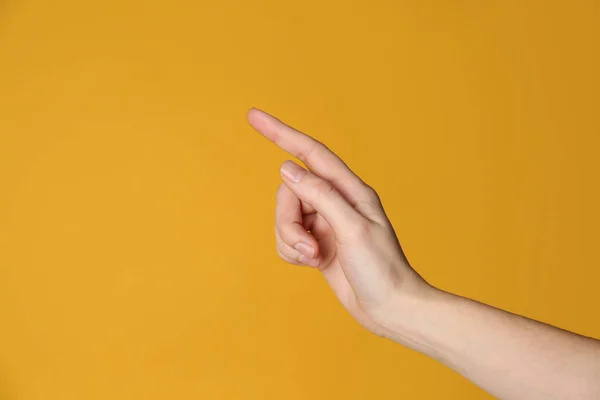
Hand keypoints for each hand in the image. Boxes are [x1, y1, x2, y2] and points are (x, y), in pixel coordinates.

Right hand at [247, 108, 431, 336]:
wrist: (388, 308)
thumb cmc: (381, 269)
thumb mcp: (352, 229)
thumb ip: (320, 196)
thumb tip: (287, 170)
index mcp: (350, 190)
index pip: (309, 153)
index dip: (281, 133)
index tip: (254, 116)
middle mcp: (335, 201)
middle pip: (289, 192)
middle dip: (288, 222)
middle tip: (308, 248)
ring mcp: (324, 222)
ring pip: (284, 217)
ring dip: (291, 241)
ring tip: (314, 258)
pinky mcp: (316, 243)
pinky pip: (286, 239)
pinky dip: (292, 253)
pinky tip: (313, 264)